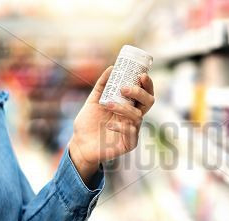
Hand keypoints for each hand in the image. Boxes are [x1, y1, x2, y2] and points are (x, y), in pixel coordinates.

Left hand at [69, 66, 154, 184]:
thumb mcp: (93, 101)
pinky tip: (108, 125)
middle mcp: (134, 118)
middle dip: (139, 93)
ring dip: (123, 108)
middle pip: (148, 102)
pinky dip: (119, 126)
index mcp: (129, 107)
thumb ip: (102, 85)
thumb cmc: (88, 123)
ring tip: (107, 104)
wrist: (80, 144)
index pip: (145, 94)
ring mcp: (133, 131)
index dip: (147, 85)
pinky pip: (130, 133)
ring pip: (137, 116)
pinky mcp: (129, 144)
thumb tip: (112, 68)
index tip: (142, 75)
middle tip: (124, 88)